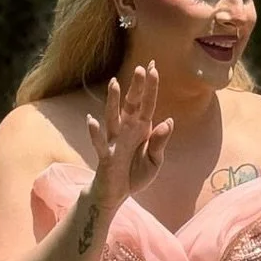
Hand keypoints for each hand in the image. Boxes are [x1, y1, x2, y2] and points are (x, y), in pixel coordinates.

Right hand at [87, 64, 173, 208]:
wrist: (116, 194)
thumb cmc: (135, 174)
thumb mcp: (154, 161)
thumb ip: (159, 143)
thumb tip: (168, 121)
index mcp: (142, 130)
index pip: (148, 104)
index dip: (151, 87)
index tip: (154, 67)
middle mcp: (127, 130)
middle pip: (131, 105)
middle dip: (136, 88)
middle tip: (140, 69)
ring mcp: (115, 142)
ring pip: (113, 117)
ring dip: (113, 102)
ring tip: (114, 84)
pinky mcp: (106, 157)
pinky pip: (101, 143)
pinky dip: (95, 133)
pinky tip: (91, 120)